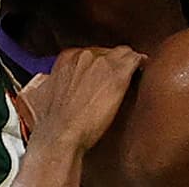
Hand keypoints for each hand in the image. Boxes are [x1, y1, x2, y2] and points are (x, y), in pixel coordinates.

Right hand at [13, 46, 145, 153]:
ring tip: (132, 73)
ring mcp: (102, 64)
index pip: (91, 52)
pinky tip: (142, 69)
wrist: (60, 135)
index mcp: (67, 58)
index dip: (99, 64)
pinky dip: (140, 64)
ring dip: (126, 63)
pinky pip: (135, 60)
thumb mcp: (46, 94)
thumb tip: (59, 84)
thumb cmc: (52, 123)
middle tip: (114, 79)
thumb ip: (57, 82)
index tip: (101, 73)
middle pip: (107, 52)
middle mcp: (85, 55)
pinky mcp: (118, 76)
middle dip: (111, 64)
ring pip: (123, 54)